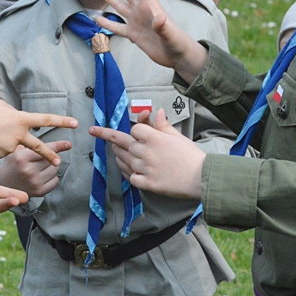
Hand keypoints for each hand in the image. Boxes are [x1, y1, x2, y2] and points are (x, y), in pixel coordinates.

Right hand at [0, 99, 76, 165]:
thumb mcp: (1, 106)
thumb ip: (14, 113)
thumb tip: (18, 119)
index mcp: (21, 119)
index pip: (46, 120)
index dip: (61, 121)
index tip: (75, 123)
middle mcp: (19, 135)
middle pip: (39, 147)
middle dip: (51, 154)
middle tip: (59, 160)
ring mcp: (11, 148)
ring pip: (14, 145)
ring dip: (7, 139)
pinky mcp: (1, 156)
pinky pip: (3, 149)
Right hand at [0, 140, 70, 196]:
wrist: (4, 181)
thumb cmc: (13, 162)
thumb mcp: (17, 150)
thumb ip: (33, 145)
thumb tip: (54, 142)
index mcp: (22, 158)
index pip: (45, 150)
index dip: (58, 146)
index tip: (69, 144)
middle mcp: (28, 171)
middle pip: (52, 160)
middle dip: (51, 157)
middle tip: (42, 159)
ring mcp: (34, 182)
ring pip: (55, 170)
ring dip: (52, 167)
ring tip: (39, 168)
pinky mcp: (39, 192)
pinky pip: (55, 181)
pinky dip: (52, 177)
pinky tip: (42, 176)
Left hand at [89, 108, 204, 199]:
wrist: (201, 177)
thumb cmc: (191, 156)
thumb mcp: (178, 136)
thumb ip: (163, 125)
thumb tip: (156, 111)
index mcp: (155, 138)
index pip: (134, 130)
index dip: (134, 130)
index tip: (134, 132)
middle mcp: (147, 152)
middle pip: (122, 143)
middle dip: (108, 136)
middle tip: (94, 131)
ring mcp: (146, 168)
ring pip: (124, 160)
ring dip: (119, 155)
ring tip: (116, 152)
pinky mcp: (148, 184)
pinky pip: (130, 177)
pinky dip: (128, 173)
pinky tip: (128, 170)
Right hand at [94, 0, 208, 82]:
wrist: (176, 56)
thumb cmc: (177, 41)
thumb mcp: (170, 33)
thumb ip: (163, 26)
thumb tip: (159, 18)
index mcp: (150, 6)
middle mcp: (141, 11)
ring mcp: (136, 22)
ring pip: (119, 6)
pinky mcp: (133, 34)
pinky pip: (117, 28)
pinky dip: (108, 24)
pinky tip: (97, 19)